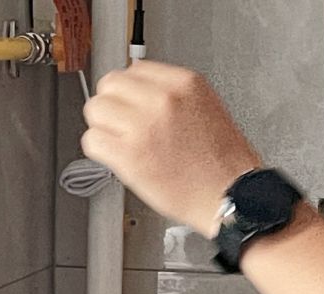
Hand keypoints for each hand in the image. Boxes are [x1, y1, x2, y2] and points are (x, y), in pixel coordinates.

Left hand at [82, 61, 262, 237]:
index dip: (128, 91)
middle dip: (112, 105)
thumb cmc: (221, 162)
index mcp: (183, 83)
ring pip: (95, 110)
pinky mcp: (129, 156)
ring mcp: (144, 126)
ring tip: (119, 141)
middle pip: (109, 85)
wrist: (230, 194)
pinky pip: (92, 141)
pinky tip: (115, 157)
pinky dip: (99, 149)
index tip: (130, 104)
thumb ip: (171, 93)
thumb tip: (138, 88)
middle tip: (120, 124)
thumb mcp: (205, 106)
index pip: (132, 69)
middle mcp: (162, 100)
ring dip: (102, 126)